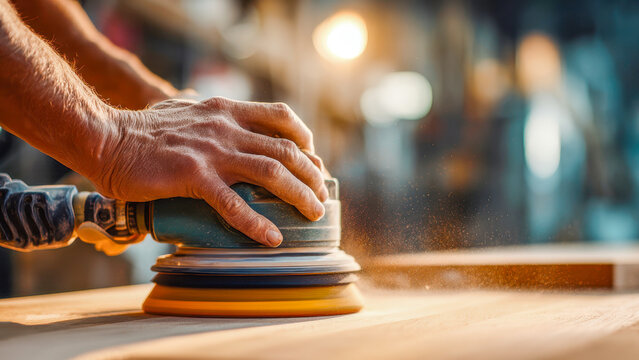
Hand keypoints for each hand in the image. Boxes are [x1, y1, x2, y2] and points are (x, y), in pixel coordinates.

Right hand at [94, 97, 327, 246]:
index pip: (280, 117)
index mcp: (226, 111)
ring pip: (271, 172)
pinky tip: (271, 239)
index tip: (313, 158)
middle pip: (286, 149)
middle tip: (320, 195)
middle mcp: (226, 127)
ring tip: (312, 214)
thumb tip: (230, 127)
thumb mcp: (187, 110)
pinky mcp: (193, 176)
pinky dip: (256, 223)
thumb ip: (213, 117)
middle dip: (312, 173)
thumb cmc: (144, 131)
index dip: (304, 138)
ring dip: (298, 195)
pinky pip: (233, 204)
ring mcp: (211, 151)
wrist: (105, 137)